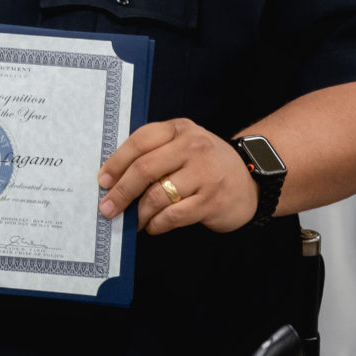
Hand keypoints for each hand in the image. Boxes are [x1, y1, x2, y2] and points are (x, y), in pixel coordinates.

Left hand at [98, 117, 258, 233]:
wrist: (253, 180)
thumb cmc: (204, 164)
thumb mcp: (182, 146)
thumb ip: (153, 153)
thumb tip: (112, 179)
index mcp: (179, 129)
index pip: (139, 142)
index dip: (116, 163)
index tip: (102, 181)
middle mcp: (193, 147)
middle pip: (144, 169)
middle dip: (121, 192)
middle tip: (107, 208)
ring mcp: (205, 174)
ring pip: (157, 196)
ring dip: (139, 213)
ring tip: (133, 220)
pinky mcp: (213, 200)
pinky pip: (174, 215)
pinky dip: (157, 224)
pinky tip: (152, 226)